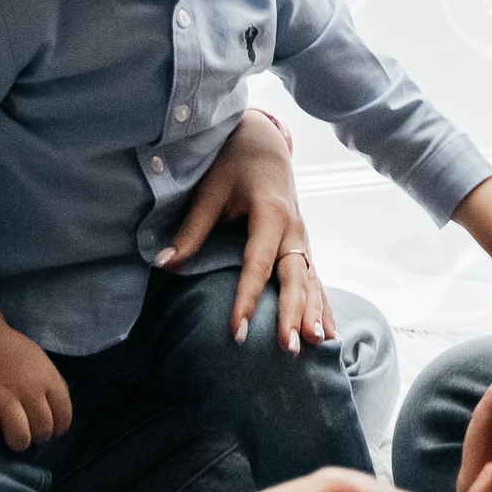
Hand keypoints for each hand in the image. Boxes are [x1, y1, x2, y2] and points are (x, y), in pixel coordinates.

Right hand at [0, 305, 70, 450]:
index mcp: (48, 379)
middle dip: (35, 437)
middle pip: (42, 431)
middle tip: (24, 431)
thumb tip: (59, 413)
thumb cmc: (9, 350)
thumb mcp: (41, 362)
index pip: (63, 417)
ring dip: (15, 442)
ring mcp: (5, 396)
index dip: (56, 429)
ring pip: (20, 437)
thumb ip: (52, 385)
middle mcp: (30, 390)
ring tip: (7, 436)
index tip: (47, 430)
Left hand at [164, 109, 335, 352]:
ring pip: (311, 282)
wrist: (263, 142)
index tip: (236, 329)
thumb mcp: (211, 191)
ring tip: (314, 346)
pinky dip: (323, 307)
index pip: (257, 264)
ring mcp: (302, 238)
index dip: (246, 297)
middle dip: (293, 314)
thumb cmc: (234, 163)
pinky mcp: (303, 245)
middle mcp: (293, 229)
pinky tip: (328, 334)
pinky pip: (316, 280)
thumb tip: (163, 263)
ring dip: (313, 314)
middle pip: (294, 277)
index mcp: (270, 214)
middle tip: (287, 348)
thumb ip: (192, 229)